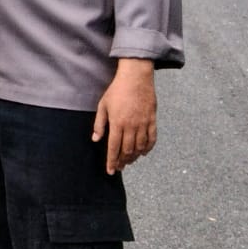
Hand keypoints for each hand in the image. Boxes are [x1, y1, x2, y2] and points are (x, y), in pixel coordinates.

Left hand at [93, 58, 156, 173]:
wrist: (136, 77)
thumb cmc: (117, 90)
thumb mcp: (103, 105)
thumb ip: (99, 124)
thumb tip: (95, 139)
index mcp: (117, 123)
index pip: (113, 147)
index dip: (111, 161)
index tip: (110, 170)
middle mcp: (131, 126)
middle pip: (127, 150)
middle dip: (122, 161)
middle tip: (119, 167)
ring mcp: (143, 123)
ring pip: (140, 146)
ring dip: (135, 156)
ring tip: (130, 161)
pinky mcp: (152, 120)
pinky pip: (152, 138)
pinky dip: (148, 147)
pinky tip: (144, 153)